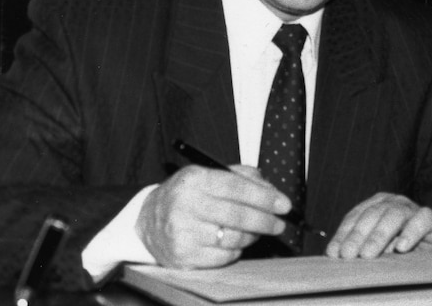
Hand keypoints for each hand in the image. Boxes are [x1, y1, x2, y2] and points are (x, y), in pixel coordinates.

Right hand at [136, 164, 290, 267]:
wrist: (148, 221)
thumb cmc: (185, 196)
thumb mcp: (207, 174)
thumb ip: (240, 176)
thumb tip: (270, 190)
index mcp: (193, 179)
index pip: (237, 188)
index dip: (265, 197)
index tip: (284, 204)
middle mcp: (185, 205)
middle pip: (238, 216)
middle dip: (265, 221)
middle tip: (279, 223)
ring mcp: (183, 233)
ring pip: (234, 238)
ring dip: (253, 236)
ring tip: (256, 231)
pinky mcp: (184, 256)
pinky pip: (224, 257)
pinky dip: (236, 250)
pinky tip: (235, 242)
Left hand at [325, 192, 431, 258]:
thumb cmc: (403, 249)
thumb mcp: (380, 250)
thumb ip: (363, 250)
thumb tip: (339, 258)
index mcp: (374, 206)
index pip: (354, 217)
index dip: (343, 235)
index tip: (333, 253)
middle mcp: (391, 203)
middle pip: (371, 215)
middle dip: (357, 235)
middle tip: (348, 255)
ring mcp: (411, 208)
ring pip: (394, 215)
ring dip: (379, 235)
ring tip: (368, 254)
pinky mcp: (431, 218)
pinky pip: (422, 220)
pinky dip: (411, 232)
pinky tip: (402, 247)